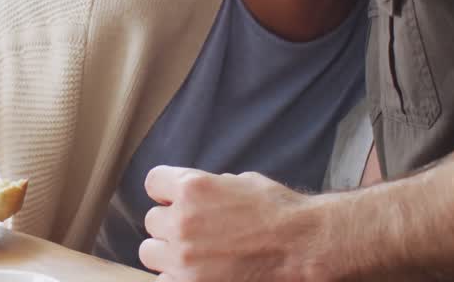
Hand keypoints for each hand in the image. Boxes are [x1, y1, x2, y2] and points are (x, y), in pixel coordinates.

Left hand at [141, 166, 330, 281]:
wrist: (303, 246)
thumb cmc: (279, 212)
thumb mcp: (240, 182)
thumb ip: (207, 187)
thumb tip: (191, 196)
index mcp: (192, 187)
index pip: (153, 183)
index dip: (166, 191)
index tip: (175, 200)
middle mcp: (182, 220)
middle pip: (152, 221)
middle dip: (171, 225)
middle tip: (195, 231)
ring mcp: (184, 256)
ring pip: (150, 252)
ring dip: (168, 252)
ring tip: (194, 255)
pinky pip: (164, 280)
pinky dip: (178, 277)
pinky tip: (200, 273)